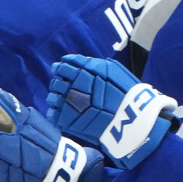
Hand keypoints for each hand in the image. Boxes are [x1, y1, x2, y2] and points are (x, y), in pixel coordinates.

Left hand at [47, 54, 176, 168]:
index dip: (60, 69)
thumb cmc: (125, 92)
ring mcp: (66, 104)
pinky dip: (57, 112)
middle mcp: (70, 87)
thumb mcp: (112, 70)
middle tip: (68, 88)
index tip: (62, 71)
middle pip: (55, 82)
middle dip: (60, 83)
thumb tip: (73, 61)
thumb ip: (90, 64)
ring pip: (51, 97)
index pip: (61, 67)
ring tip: (68, 101)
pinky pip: (52, 113)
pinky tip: (67, 112)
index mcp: (80, 73)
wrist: (131, 119)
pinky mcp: (65, 120)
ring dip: (57, 97)